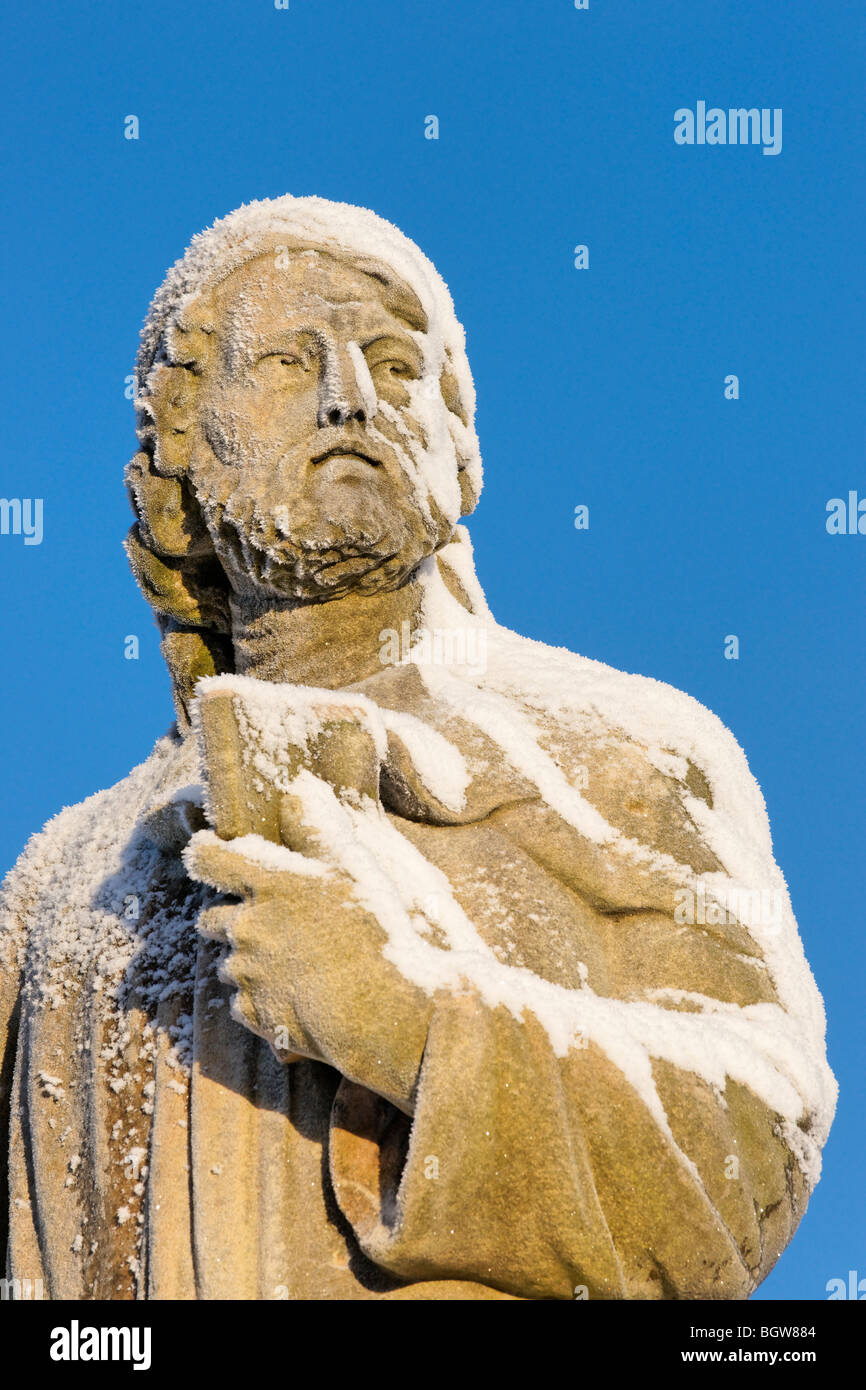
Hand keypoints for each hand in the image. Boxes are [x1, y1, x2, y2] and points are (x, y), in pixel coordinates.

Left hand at [184, 779, 433, 1112]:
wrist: (381, 1010)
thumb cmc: (373, 931)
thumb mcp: (353, 869)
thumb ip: (317, 830)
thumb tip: (295, 790)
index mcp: (268, 885)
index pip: (209, 859)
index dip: (204, 852)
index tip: (208, 851)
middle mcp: (246, 927)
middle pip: (209, 919)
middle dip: (228, 918)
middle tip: (269, 922)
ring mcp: (246, 974)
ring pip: (229, 963)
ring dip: (248, 961)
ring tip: (295, 965)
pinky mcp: (253, 1014)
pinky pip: (242, 1003)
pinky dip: (261, 1000)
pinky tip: (297, 998)